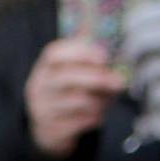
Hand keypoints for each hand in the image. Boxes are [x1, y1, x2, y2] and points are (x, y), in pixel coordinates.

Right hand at [24, 35, 124, 158]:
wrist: (49, 128)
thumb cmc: (67, 92)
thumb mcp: (70, 71)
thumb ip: (86, 52)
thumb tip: (100, 31)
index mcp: (44, 68)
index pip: (55, 54)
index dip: (81, 52)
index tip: (104, 56)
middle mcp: (39, 87)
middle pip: (68, 77)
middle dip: (98, 78)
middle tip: (120, 81)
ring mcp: (43, 109)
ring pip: (79, 101)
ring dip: (100, 100)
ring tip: (107, 100)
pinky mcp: (52, 129)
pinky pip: (81, 122)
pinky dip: (96, 117)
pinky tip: (98, 114)